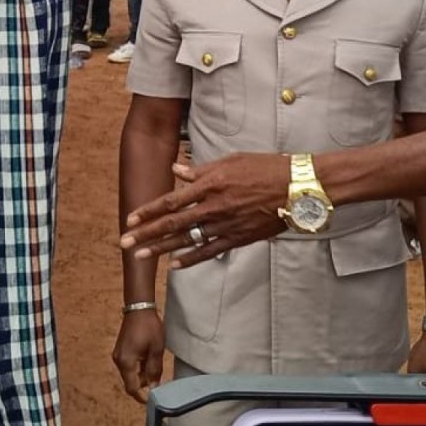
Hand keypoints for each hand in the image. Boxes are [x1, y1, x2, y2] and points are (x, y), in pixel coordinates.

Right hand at [112, 310, 165, 403]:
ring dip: (142, 374)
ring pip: (130, 373)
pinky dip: (138, 367)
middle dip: (144, 383)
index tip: (152, 400)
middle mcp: (119, 360)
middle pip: (130, 381)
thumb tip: (153, 388)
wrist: (139, 308)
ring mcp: (118, 355)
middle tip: (158, 377)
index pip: (132, 388)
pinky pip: (128, 365)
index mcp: (126, 362)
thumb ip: (154, 371)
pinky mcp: (120, 350)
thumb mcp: (156, 350)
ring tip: (155, 363)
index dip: (142, 397)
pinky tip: (148, 358)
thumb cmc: (149, 327)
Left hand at [120, 153, 287, 267]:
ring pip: (188, 240)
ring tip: (141, 256)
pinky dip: (191, 258)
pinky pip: (210, 250)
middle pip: (173, 224)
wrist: (300, 188)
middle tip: (124, 242)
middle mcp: (215, 206)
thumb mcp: (232, 161)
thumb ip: (201, 170)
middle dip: (146, 234)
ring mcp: (227, 225)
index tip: (131, 218)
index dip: (149, 211)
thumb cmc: (267, 167)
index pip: (172, 201)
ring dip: (161, 249)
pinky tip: (175, 265)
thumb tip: (176, 170)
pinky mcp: (240, 238)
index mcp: (211, 184)